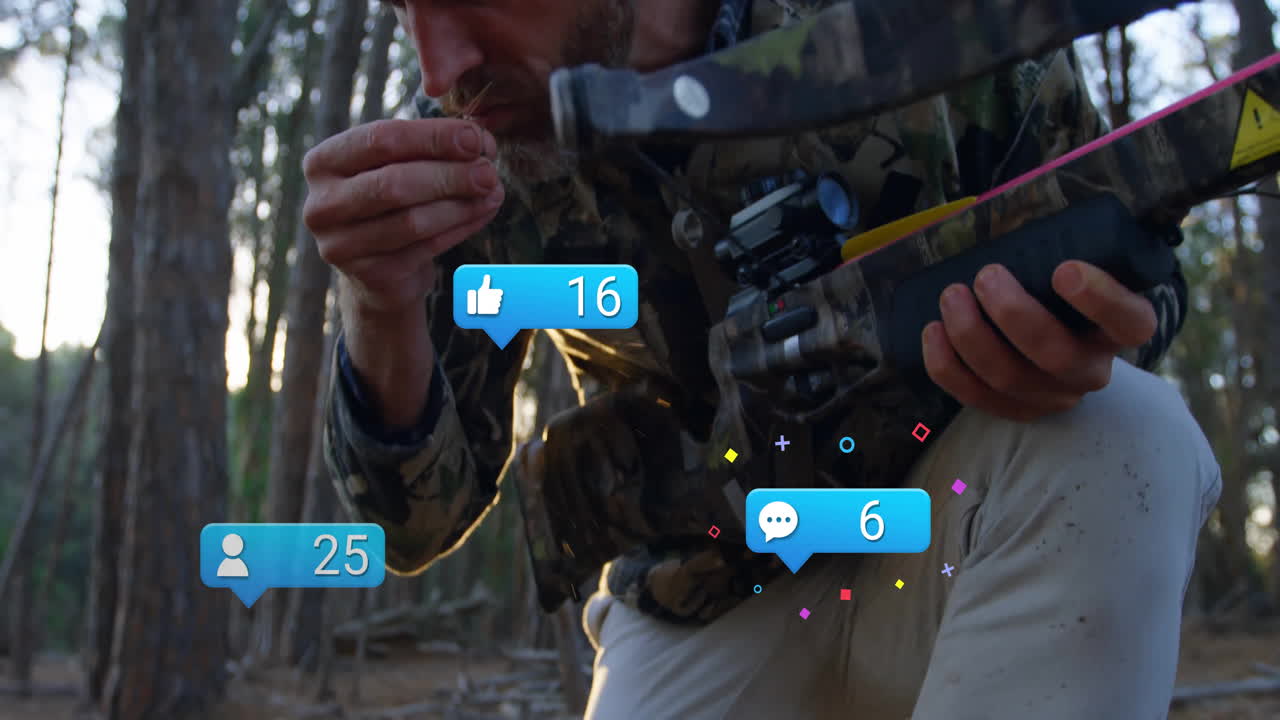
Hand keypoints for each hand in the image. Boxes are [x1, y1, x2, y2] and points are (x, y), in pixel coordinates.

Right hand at [303, 118, 502, 314]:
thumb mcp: (397, 166)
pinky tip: (484, 212)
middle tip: (489, 170)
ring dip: (461, 204)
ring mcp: (341, 245)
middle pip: (395, 183)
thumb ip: (429, 149)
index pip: (381, 139)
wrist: (378, 269)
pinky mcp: (370, 275)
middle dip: (450, 174)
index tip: (474, 138)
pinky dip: (461, 228)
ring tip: (494, 191)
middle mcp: (322, 204)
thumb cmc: (390, 203)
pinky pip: (426, 248)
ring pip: (413, 221)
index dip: (433, 137)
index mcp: (323, 163)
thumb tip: (479, 141)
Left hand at [921, 260, 1156, 421]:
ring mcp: (1052, 396)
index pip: (1130, 321)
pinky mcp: (1015, 410)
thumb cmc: (1059, 291)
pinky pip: (976, 397)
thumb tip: (1002, 202)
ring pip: (1009, 378)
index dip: (1101, 300)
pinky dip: (947, 367)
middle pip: (1055, 355)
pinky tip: (932, 332)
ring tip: (951, 295)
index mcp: (1119, 329)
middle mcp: (1091, 369)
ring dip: (972, 336)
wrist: (1057, 340)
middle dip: (1013, 314)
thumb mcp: (1072, 263)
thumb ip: (1058, 241)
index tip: (1065, 270)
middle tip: (986, 275)